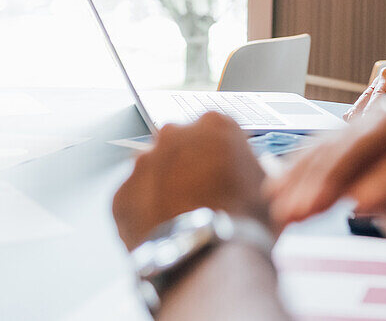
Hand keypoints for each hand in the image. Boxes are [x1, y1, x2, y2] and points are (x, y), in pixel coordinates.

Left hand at [112, 112, 271, 250]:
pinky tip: (163, 229)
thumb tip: (237, 176)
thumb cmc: (242, 224)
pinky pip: (132, 198)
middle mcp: (175, 135)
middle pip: (179, 144)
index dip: (219, 153)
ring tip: (180, 216)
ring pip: (152, 169)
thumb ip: (242, 168)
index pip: (215, 129)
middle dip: (186, 163)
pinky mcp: (121, 194)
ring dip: (163, 185)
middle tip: (200, 195)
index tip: (221, 169)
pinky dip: (143, 211)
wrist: (210, 260)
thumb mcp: (263, 185)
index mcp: (215, 124)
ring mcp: (144, 163)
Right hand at [344, 65, 385, 120]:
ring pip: (366, 98)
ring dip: (359, 112)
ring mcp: (379, 81)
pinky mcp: (372, 90)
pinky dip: (356, 111)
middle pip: (378, 95)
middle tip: (366, 128)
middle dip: (371, 112)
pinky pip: (362, 101)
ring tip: (352, 125)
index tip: (382, 120)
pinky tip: (348, 119)